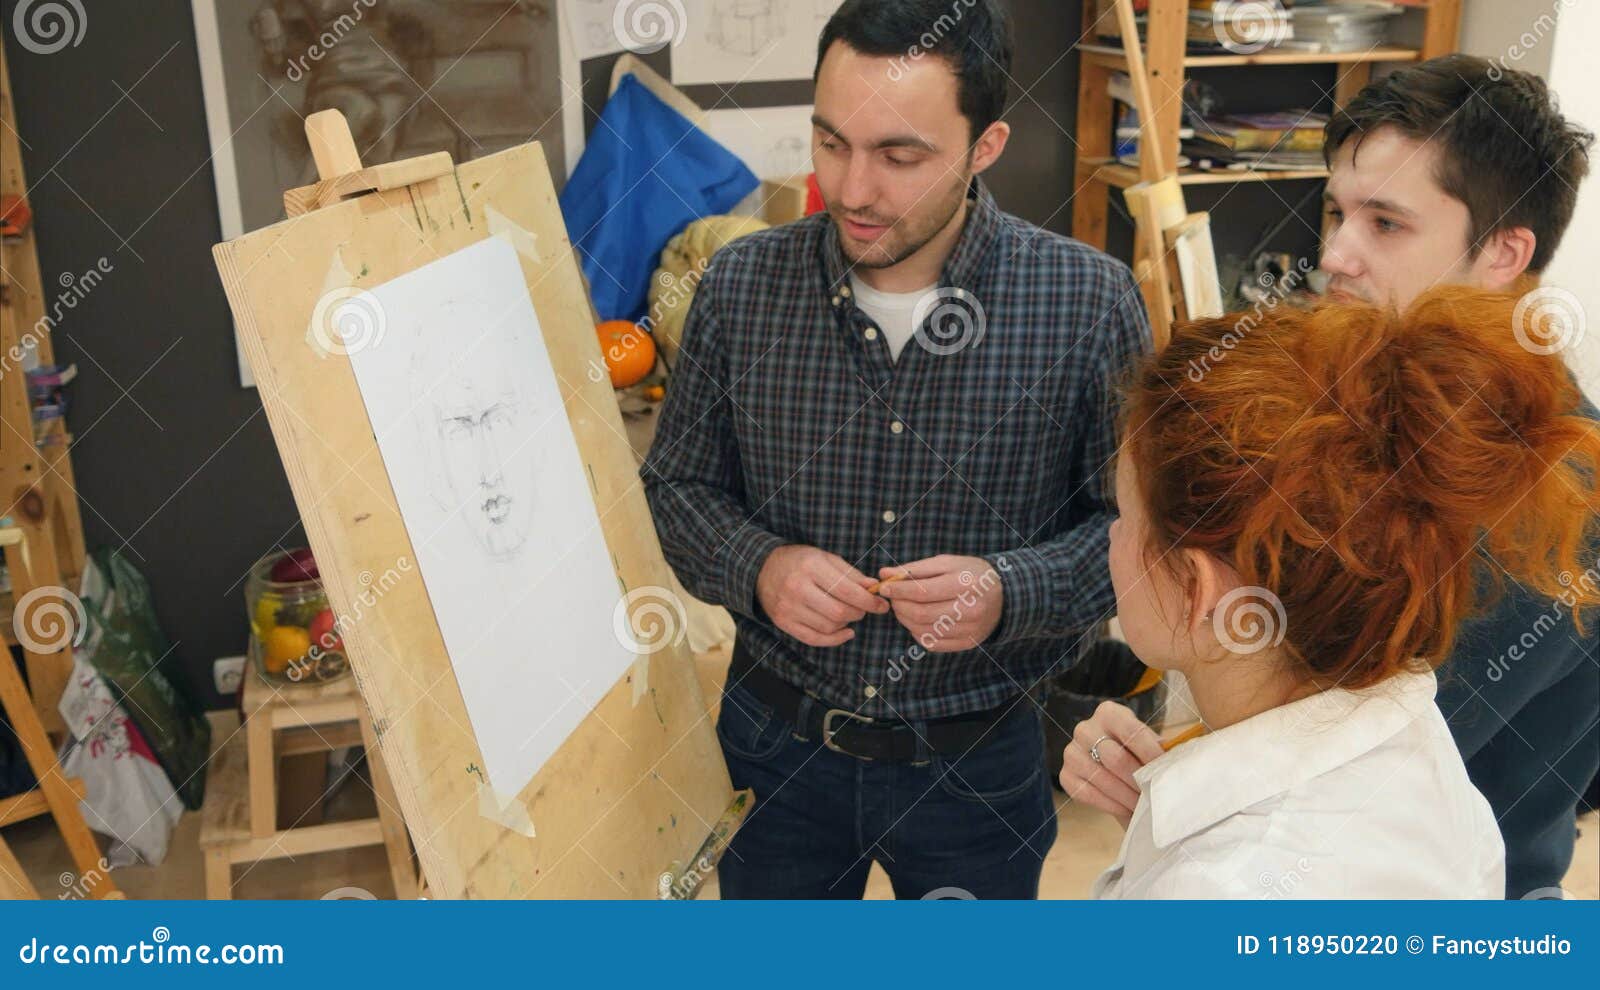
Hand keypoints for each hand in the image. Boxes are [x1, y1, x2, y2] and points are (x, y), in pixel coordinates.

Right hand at [756, 545, 887, 646]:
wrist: (762, 569)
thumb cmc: (800, 561)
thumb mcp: (825, 558)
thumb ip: (850, 574)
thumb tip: (873, 588)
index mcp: (811, 567)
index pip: (847, 591)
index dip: (869, 601)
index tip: (881, 605)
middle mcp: (798, 588)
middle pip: (839, 612)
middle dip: (859, 613)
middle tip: (864, 608)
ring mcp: (788, 608)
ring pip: (829, 627)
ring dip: (847, 624)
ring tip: (850, 614)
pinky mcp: (783, 623)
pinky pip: (814, 639)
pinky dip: (834, 640)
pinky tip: (845, 632)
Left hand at [876, 554, 1002, 652]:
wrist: (1004, 596)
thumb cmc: (970, 574)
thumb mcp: (946, 563)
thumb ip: (915, 569)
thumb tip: (884, 573)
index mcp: (966, 583)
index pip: (923, 591)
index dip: (898, 590)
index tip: (884, 586)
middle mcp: (971, 609)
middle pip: (921, 613)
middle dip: (900, 606)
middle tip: (893, 598)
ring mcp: (970, 630)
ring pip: (924, 631)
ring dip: (905, 620)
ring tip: (904, 608)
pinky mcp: (968, 643)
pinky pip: (933, 644)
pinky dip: (917, 633)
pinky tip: (917, 621)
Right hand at [1058, 700, 1163, 826]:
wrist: (1113, 766)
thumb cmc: (1137, 752)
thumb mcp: (1148, 743)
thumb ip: (1160, 749)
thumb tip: (1177, 764)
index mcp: (1109, 713)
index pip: (1132, 732)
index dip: (1150, 754)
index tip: (1166, 773)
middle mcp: (1085, 728)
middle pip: (1115, 758)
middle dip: (1138, 781)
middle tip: (1155, 795)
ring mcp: (1071, 752)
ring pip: (1102, 778)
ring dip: (1126, 796)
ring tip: (1144, 806)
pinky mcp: (1066, 775)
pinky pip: (1088, 793)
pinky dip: (1110, 805)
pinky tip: (1126, 809)